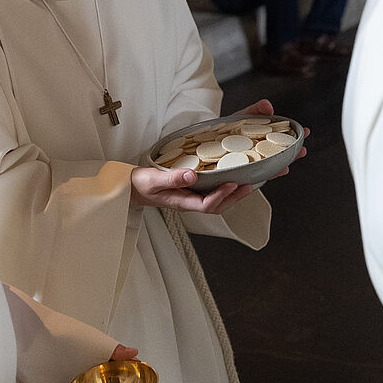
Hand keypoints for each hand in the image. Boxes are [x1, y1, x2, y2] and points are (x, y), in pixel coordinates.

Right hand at [131, 167, 254, 213]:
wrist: (132, 188)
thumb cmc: (141, 185)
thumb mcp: (153, 180)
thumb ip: (172, 178)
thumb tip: (192, 175)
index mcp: (182, 202)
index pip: (206, 204)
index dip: (221, 195)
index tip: (232, 183)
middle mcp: (189, 202)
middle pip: (217, 206)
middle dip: (234, 197)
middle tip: (249, 186)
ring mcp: (191, 198)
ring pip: (216, 201)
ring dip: (232, 195)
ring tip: (247, 184)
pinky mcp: (191, 192)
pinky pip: (212, 193)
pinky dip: (224, 188)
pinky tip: (231, 179)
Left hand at [231, 98, 303, 176]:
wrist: (211, 138)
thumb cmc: (228, 128)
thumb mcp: (243, 116)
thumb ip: (257, 110)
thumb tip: (268, 106)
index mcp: (265, 139)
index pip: (284, 139)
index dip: (296, 136)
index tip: (306, 131)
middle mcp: (262, 153)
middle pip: (282, 155)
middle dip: (293, 154)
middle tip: (302, 150)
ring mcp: (254, 163)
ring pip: (270, 167)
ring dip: (279, 168)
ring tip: (286, 167)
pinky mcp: (243, 172)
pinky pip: (254, 175)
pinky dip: (260, 176)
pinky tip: (264, 175)